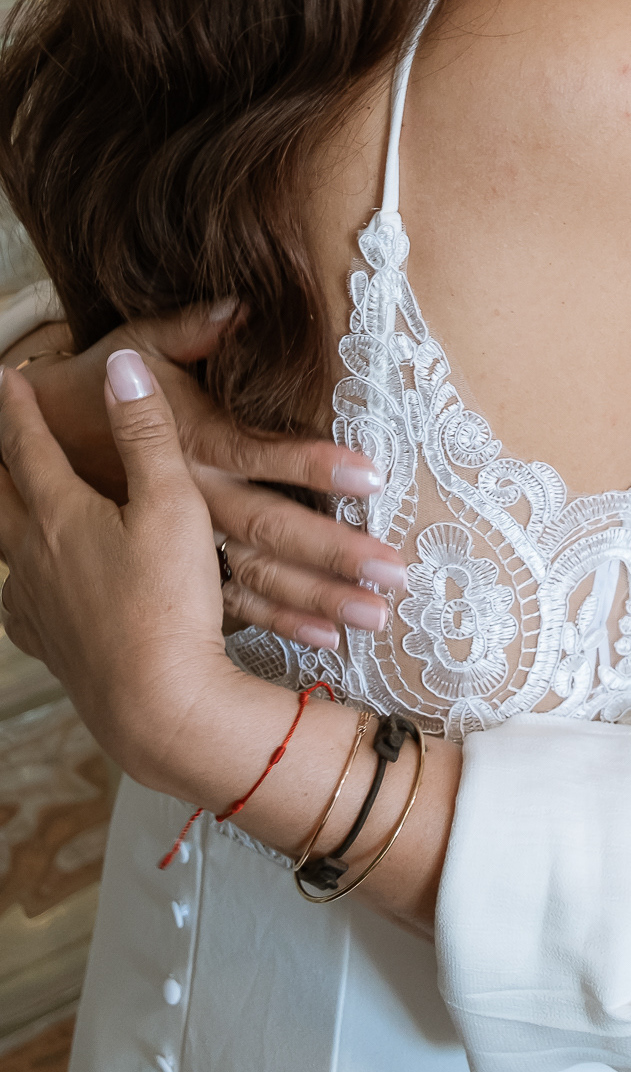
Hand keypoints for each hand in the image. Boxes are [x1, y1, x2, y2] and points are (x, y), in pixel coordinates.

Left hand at [0, 353, 232, 791]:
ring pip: (4, 549)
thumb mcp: (172, 504)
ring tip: (9, 505)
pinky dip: (18, 577)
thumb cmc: (170, 602)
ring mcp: (33, 605)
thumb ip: (145, 432)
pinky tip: (31, 584)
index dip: (17, 409)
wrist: (157, 705)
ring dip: (4, 517)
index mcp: (58, 515)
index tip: (6, 379)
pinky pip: (17, 600)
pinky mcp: (48, 644)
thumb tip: (121, 366)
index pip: (27, 447)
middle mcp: (31, 558)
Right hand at [13, 307, 403, 650]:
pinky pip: (233, 604)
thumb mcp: (134, 342)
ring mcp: (181, 544)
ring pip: (259, 575)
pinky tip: (325, 642)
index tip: (370, 476)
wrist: (32, 451)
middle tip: (393, 574)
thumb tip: (242, 303)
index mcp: (188, 441)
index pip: (260, 454)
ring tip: (376, 617)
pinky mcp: (175, 571)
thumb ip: (188, 327)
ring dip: (318, 598)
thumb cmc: (92, 388)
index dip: (312, 464)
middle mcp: (190, 500)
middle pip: (271, 529)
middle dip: (335, 553)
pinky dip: (277, 623)